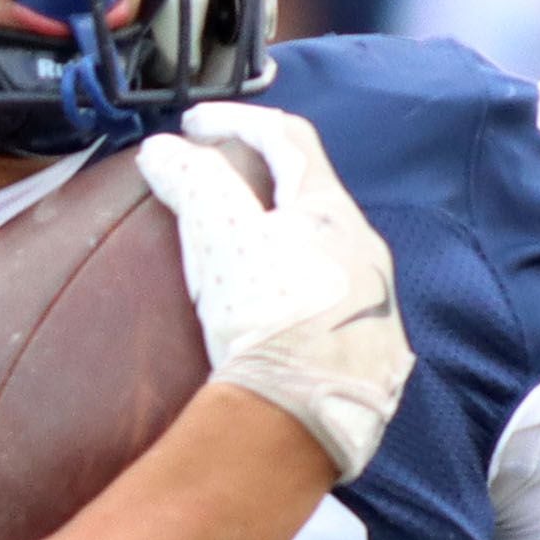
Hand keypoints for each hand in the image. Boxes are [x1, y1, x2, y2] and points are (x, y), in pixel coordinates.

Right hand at [137, 103, 413, 480]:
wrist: (303, 420)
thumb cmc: (264, 314)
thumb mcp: (217, 235)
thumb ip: (191, 180)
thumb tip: (163, 150)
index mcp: (331, 212)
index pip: (288, 138)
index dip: (238, 120)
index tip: (195, 124)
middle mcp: (366, 250)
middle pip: (315, 196)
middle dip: (266, 181)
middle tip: (220, 185)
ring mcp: (376, 306)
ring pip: (331, 251)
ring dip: (287, 238)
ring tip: (245, 252)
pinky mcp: (374, 357)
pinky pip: (336, 305)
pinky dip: (301, 291)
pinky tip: (279, 314)